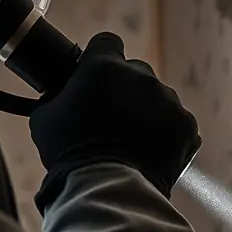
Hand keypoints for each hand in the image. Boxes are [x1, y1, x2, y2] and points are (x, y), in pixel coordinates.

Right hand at [30, 32, 200, 212]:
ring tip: (131, 143)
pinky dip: (167, 135)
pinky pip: (177, 123)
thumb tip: (63, 94)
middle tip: (112, 117)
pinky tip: (149, 153)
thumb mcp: (45, 118)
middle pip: (136, 71)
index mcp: (104, 66)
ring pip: (158, 98)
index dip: (101, 57)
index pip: (107, 42)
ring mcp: (168, 100)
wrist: (107, 189)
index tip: (97, 74)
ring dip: (147, 113)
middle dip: (126, 88)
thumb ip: (58, 96)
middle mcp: (141, 76)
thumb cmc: (69, 154)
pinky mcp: (186, 125)